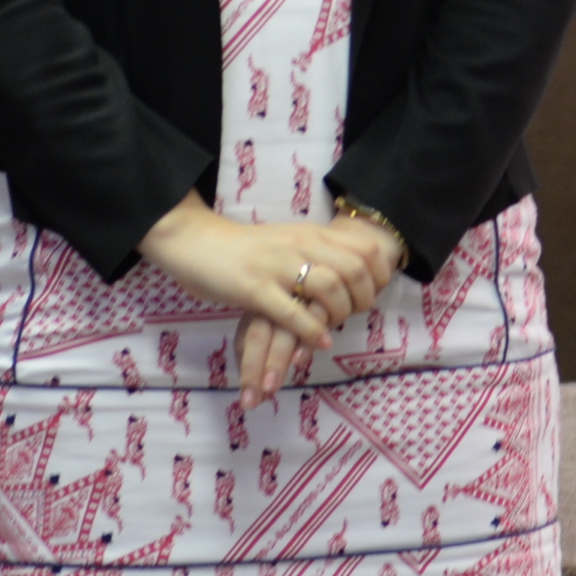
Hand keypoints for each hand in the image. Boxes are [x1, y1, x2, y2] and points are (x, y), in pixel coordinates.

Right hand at [138, 198, 402, 399]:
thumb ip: (317, 254)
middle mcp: (299, 245)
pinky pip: (293, 312)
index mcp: (310, 233)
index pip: (365, 246)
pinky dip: (312, 331)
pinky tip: (320, 342)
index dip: (379, 272)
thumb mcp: (288, 242)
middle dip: (366, 296)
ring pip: (329, 287)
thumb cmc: (245, 250)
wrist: (196, 242)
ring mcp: (276, 266)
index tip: (375, 291)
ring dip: (341, 313)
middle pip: (355, 268)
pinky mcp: (254, 289)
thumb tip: (352, 276)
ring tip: (336, 325)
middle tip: (358, 313)